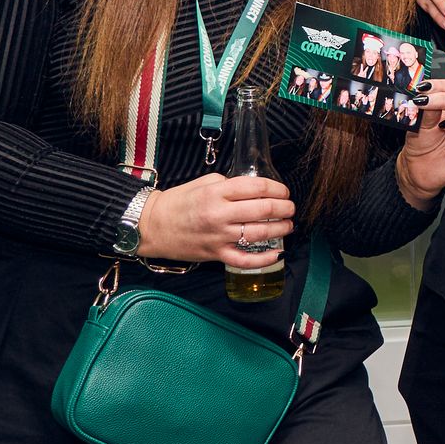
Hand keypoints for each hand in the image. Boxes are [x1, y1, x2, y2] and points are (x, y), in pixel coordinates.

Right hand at [134, 173, 294, 268]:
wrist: (153, 226)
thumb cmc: (178, 202)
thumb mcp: (203, 183)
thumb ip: (229, 184)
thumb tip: (252, 189)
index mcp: (217, 192)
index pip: (257, 188)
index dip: (277, 189)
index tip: (284, 191)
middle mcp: (220, 214)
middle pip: (263, 209)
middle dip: (284, 208)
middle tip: (290, 208)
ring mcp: (219, 236)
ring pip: (259, 233)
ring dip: (280, 229)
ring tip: (288, 225)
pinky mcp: (216, 254)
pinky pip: (245, 260)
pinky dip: (264, 260)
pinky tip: (276, 254)